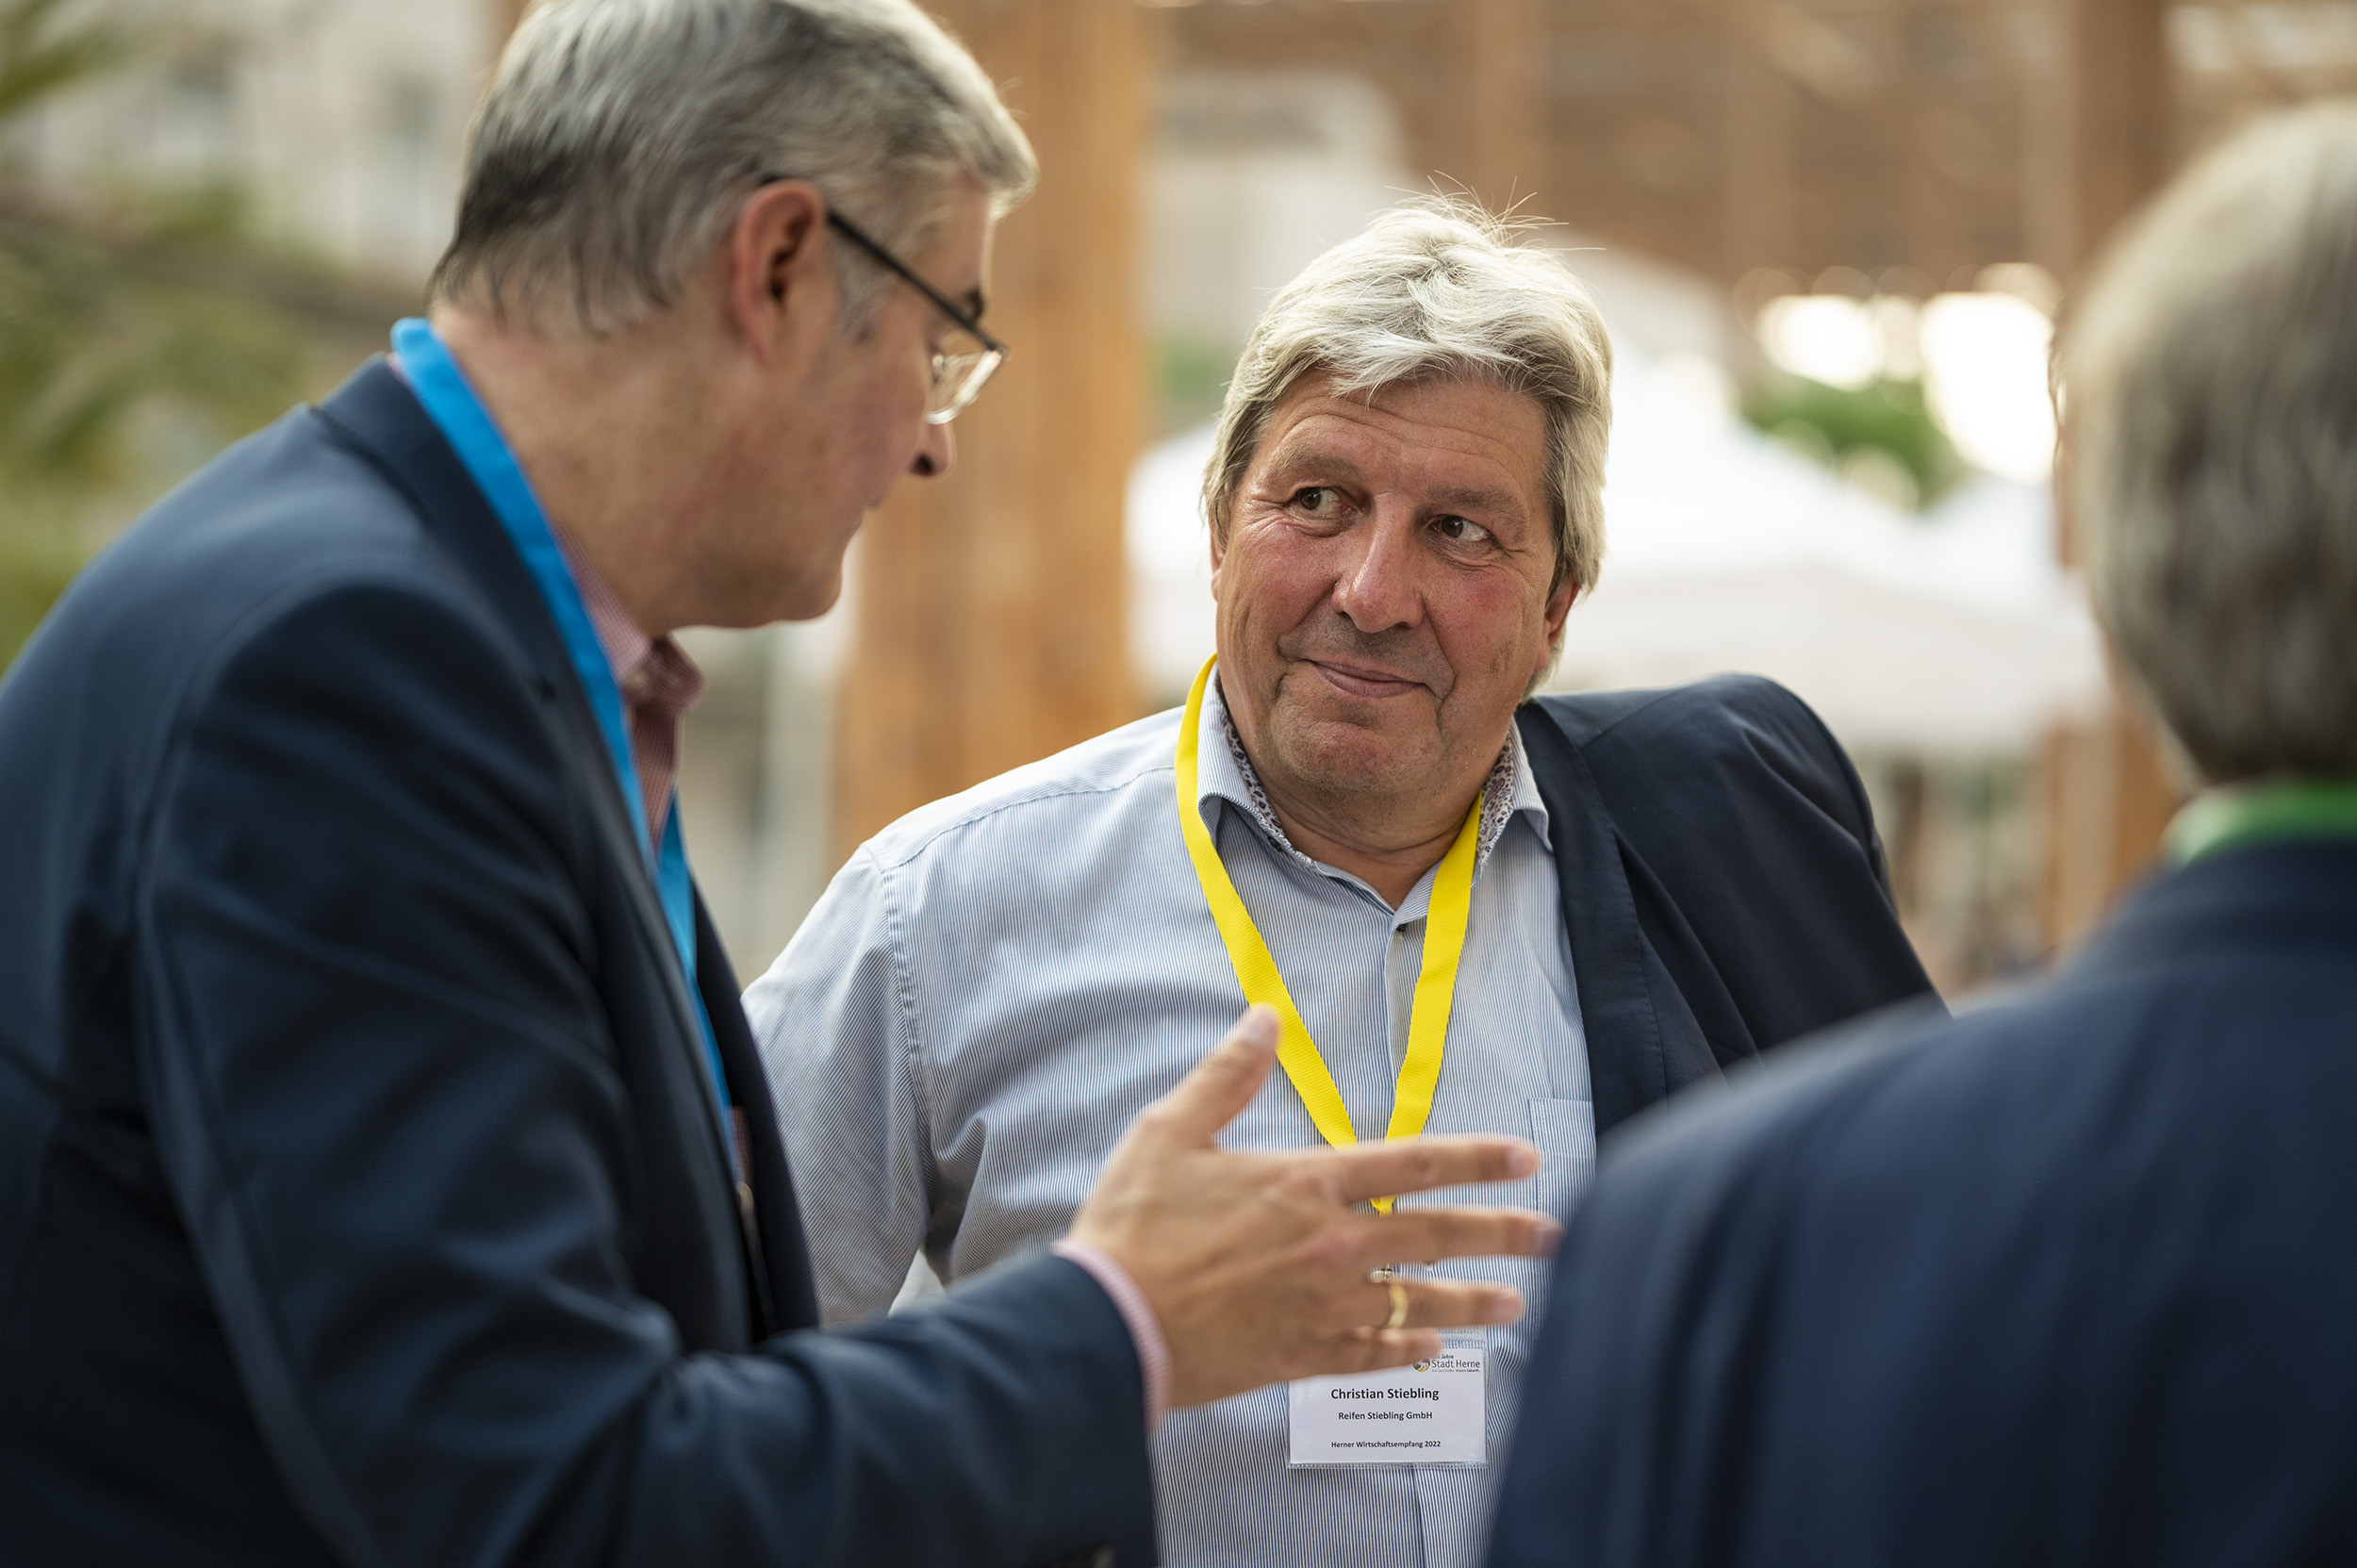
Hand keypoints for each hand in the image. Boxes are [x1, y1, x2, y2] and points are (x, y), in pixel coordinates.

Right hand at [1068, 1006, 1560, 1407]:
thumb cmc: (1132, 1225)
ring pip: (1420, 1302)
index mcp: (1306, 1183)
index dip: (1479, 1158)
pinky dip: (1409, 1351)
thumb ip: (1227, 1074)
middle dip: (1503, 1234)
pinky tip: (1433, 1351)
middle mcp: (1331, 1245)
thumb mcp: (1170, 1131)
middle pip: (1438, 1235)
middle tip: (1552, 1236)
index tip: (1525, 1158)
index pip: (1416, 1163)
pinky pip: (1374, 1355)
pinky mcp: (1302, 1356)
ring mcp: (1323, 1306)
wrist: (1106, 1323)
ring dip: (1473, 1300)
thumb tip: (1264, 1017)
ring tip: (1514, 1302)